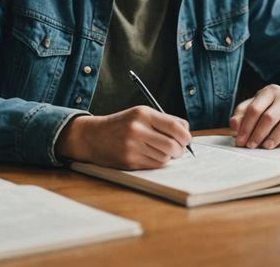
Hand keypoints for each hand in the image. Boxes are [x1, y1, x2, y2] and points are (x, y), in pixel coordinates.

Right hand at [55, 106, 191, 169]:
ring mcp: (133, 147)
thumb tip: (186, 130)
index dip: (185, 136)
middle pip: (172, 145)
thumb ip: (163, 120)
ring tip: (159, 150)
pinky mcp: (129, 161)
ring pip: (165, 157)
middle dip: (180, 150)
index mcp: (143, 114)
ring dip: (167, 156)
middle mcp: (137, 129)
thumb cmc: (121, 124)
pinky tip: (150, 155)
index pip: (174, 127)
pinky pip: (155, 165)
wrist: (93, 136)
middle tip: (178, 149)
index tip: (186, 139)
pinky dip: (158, 162)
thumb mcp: (140, 114)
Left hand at [229, 85, 279, 148]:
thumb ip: (243, 114)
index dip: (245, 127)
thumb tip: (233, 125)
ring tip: (265, 147)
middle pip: (268, 118)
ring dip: (273, 139)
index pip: (254, 109)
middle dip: (257, 135)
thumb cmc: (274, 107)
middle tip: (250, 146)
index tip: (240, 141)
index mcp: (270, 91)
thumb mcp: (258, 105)